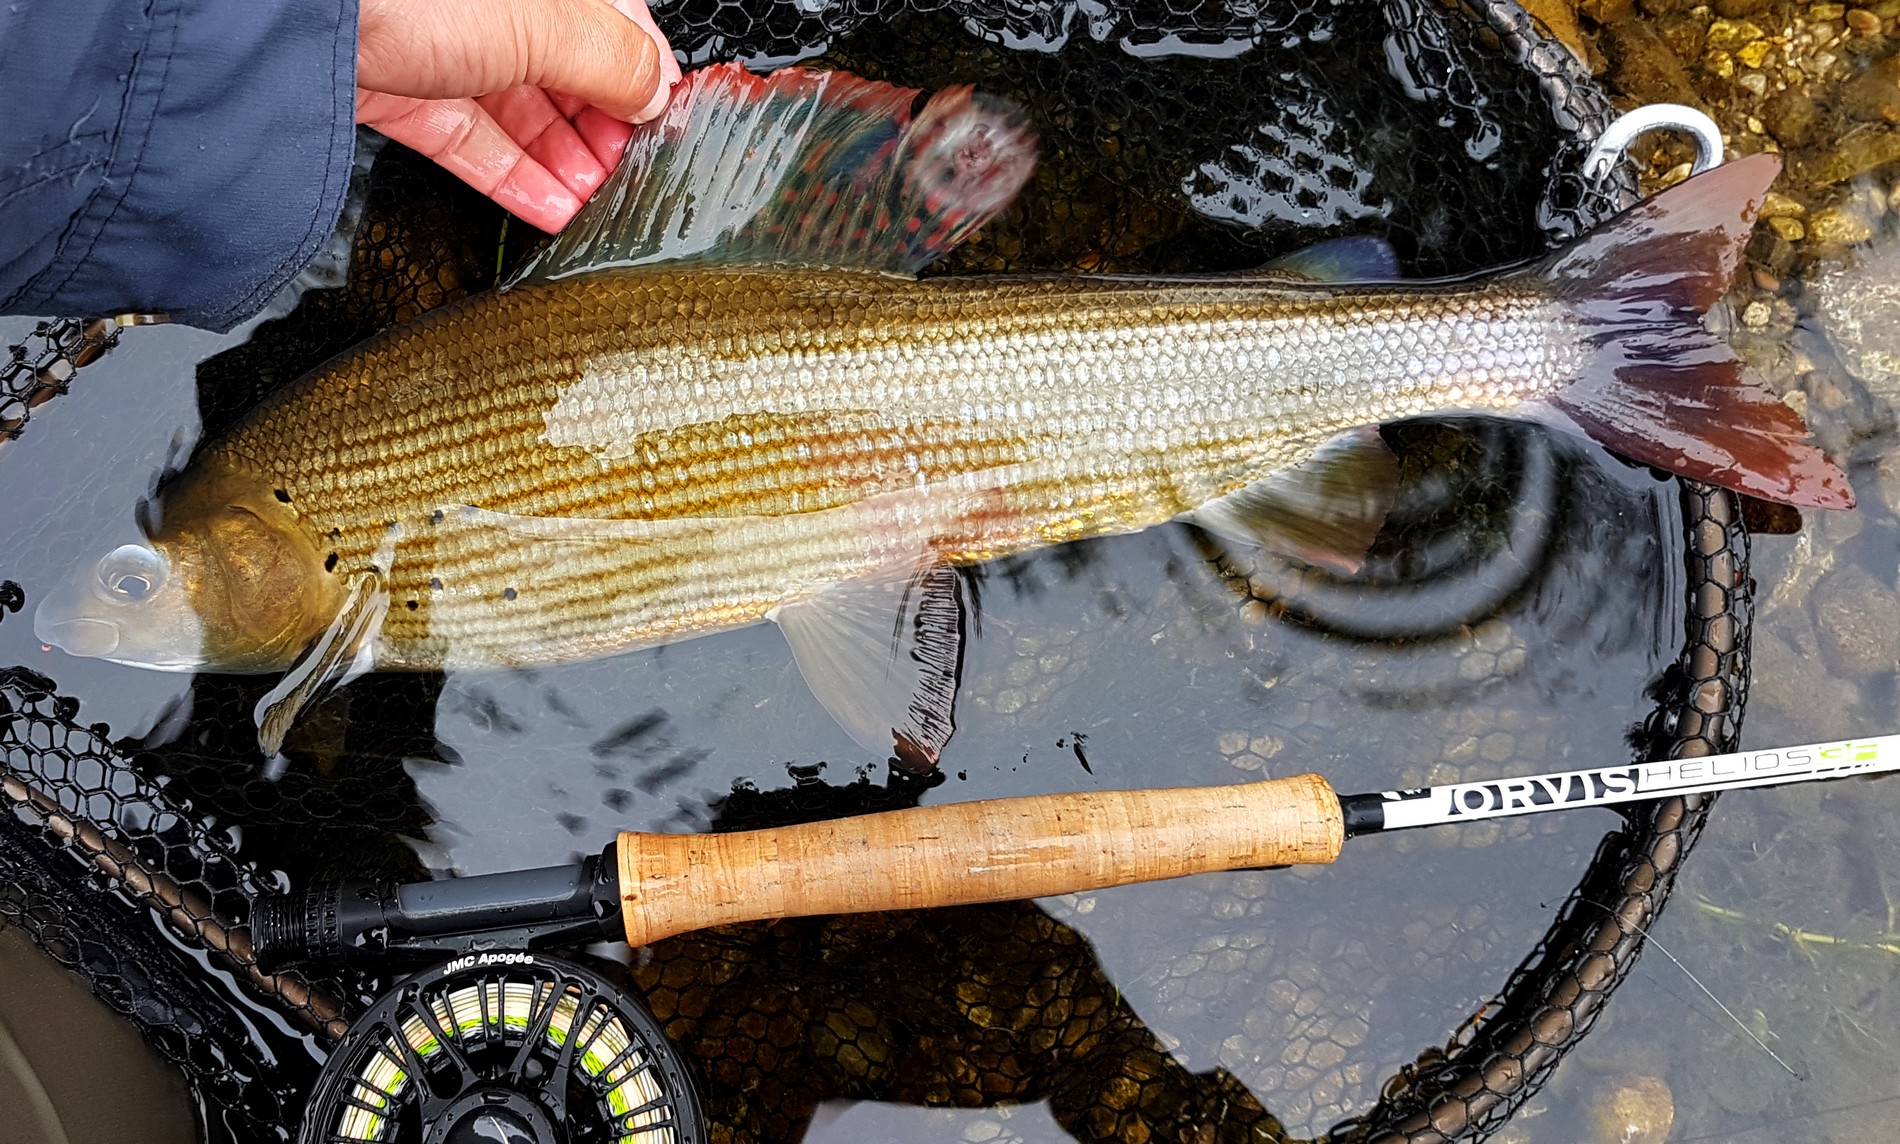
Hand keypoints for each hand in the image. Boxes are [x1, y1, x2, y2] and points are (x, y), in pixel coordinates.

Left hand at [356, 0, 682, 232]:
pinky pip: (474, 144)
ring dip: (566, 164)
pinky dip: (515, 179)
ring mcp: (447, 49)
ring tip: (599, 204)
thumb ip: (613, 61)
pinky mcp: (407, 94)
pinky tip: (552, 209)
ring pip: (523, 114)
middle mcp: (494, 8)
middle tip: (632, 174)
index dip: (643, 76)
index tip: (662, 125)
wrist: (301, 15)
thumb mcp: (545, 21)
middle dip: (605, 130)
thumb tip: (656, 93)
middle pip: (568, 74)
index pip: (612, 25)